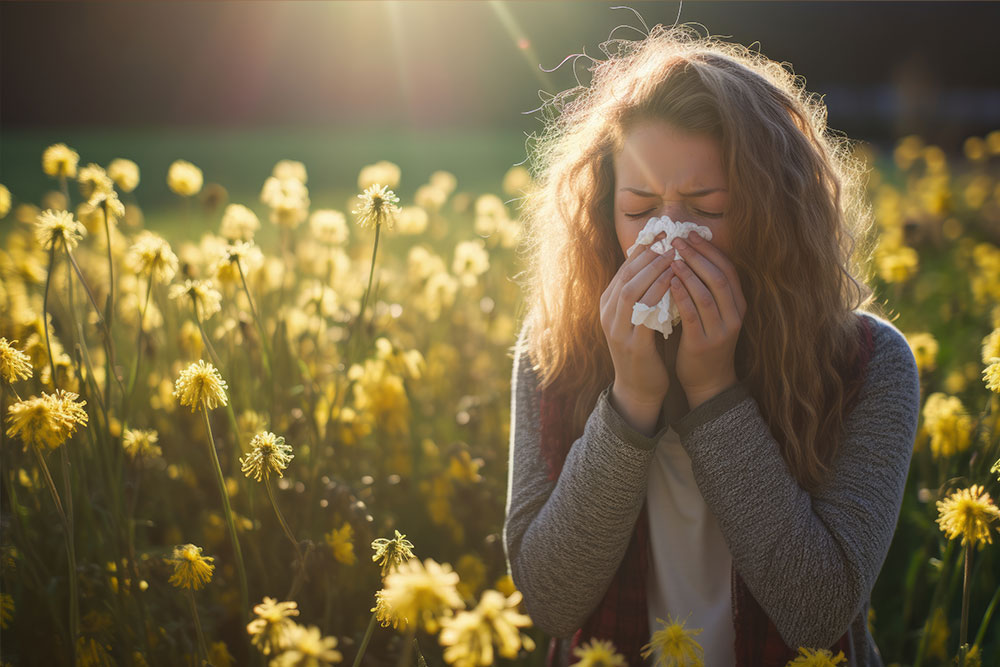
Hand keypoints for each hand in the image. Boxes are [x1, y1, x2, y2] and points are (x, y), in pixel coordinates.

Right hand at [599, 233, 674, 434]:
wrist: (637, 387)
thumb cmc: (643, 348)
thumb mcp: (637, 317)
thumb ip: (642, 293)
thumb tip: (658, 262)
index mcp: (608, 305)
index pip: (623, 269)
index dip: (642, 251)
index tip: (661, 234)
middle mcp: (608, 314)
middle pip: (625, 276)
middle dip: (647, 255)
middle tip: (669, 239)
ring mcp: (617, 330)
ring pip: (631, 290)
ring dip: (652, 271)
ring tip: (673, 256)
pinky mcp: (633, 344)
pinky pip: (644, 313)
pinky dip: (659, 294)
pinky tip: (674, 283)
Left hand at [668, 234, 746, 409]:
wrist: (707, 381)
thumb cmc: (704, 340)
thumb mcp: (712, 313)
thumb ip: (705, 288)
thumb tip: (686, 254)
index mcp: (738, 305)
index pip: (728, 269)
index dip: (710, 250)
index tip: (692, 234)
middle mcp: (734, 315)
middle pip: (719, 277)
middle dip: (698, 255)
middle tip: (678, 240)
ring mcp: (721, 330)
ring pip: (707, 294)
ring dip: (689, 273)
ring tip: (672, 257)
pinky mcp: (703, 343)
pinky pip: (693, 315)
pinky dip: (682, 296)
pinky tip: (669, 283)